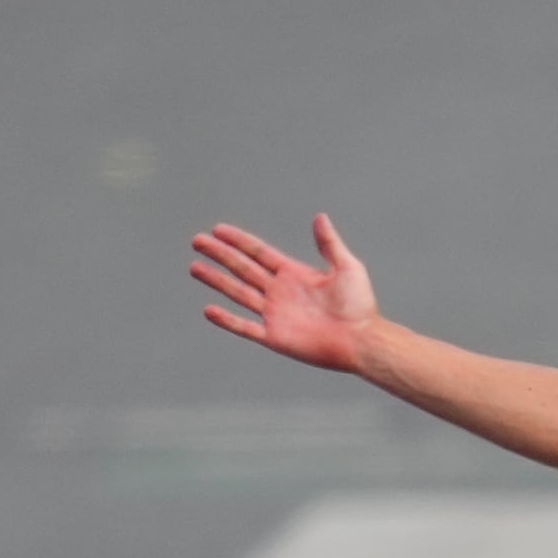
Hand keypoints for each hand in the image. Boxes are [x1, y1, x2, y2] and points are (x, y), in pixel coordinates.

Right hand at [192, 214, 379, 373]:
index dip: (239, 241)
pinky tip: (209, 310)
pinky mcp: (274, 336)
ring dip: (216, 280)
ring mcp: (275, 314)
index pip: (259, 253)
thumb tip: (320, 217)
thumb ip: (329, 244)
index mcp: (293, 273)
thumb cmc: (359, 306)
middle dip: (220, 255)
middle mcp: (280, 291)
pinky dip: (227, 320)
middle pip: (242, 268)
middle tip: (197, 241)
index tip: (218, 230)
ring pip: (238, 293)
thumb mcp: (347, 267)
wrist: (362, 339)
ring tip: (195, 267)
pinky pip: (245, 327)